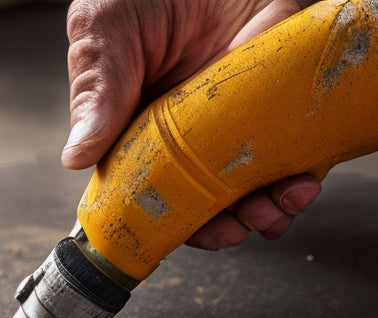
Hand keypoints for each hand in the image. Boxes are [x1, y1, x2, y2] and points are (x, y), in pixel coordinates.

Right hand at [62, 0, 320, 249]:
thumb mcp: (109, 28)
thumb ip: (96, 88)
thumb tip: (75, 157)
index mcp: (140, 133)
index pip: (149, 195)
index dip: (164, 222)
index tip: (176, 231)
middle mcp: (189, 141)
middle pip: (203, 206)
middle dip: (220, 228)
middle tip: (233, 228)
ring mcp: (237, 131)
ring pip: (250, 195)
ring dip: (264, 216)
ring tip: (272, 211)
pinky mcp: (282, 116)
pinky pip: (294, 164)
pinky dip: (300, 185)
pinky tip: (302, 183)